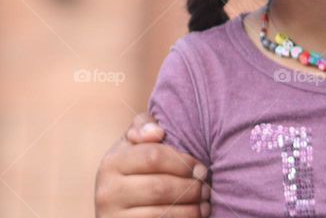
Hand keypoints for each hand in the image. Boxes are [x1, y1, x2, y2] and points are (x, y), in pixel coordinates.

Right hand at [94, 112, 209, 217]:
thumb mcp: (134, 143)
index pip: (154, 157)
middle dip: (191, 187)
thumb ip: (144, 127)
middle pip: (161, 187)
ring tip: (205, 202)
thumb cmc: (135, 168)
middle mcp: (107, 191)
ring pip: (162, 212)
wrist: (116, 207)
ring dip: (192, 209)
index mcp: (112, 163)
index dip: (184, 162)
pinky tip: (196, 215)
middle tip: (207, 187)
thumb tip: (157, 132)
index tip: (201, 167)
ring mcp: (113, 216)